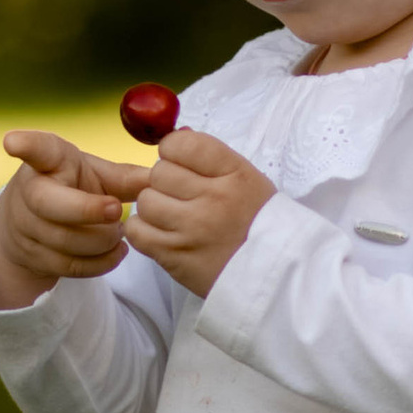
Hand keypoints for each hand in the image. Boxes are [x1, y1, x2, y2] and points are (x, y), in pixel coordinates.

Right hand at [0, 130, 138, 307]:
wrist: (29, 224)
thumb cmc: (69, 188)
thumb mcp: (94, 175)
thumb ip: (125, 177)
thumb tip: (160, 176)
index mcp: (46, 162)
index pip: (35, 150)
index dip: (26, 145)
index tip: (13, 142)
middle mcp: (30, 192)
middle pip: (48, 204)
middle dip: (86, 209)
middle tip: (117, 209)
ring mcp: (26, 226)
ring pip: (65, 240)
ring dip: (102, 240)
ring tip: (119, 231)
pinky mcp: (33, 256)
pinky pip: (70, 265)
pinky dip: (101, 262)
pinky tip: (117, 251)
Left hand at [124, 125, 273, 298]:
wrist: (274, 274)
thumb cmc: (258, 223)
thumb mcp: (247, 180)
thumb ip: (210, 160)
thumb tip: (172, 138)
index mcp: (234, 173)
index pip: (181, 144)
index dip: (174, 151)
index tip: (182, 165)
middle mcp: (213, 198)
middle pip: (159, 172)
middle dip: (165, 184)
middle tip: (182, 198)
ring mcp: (192, 228)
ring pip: (145, 201)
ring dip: (154, 209)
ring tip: (173, 219)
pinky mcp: (175, 256)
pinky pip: (137, 231)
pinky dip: (144, 232)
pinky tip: (162, 234)